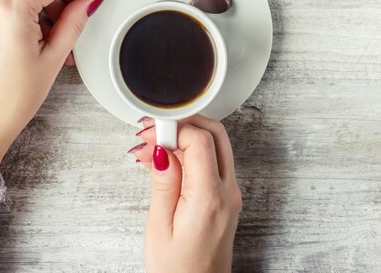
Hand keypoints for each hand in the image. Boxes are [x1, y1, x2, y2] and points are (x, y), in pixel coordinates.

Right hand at [129, 115, 241, 272]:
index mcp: (210, 198)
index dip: (172, 128)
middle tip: (153, 129)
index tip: (149, 133)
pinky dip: (191, 152)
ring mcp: (231, 194)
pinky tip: (167, 160)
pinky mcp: (226, 198)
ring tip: (152, 148)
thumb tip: (162, 149)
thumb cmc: (177, 270)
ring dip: (186, 136)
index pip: (200, 141)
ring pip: (216, 145)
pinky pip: (213, 162)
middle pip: (216, 134)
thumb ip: (164, 182)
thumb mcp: (159, 226)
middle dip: (183, 122)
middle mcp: (227, 192)